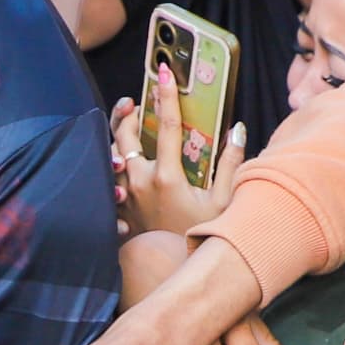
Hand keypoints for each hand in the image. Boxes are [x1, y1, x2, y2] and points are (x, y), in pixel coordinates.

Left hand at [109, 68, 233, 238]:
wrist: (174, 274)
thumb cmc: (202, 238)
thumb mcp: (223, 201)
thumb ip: (231, 164)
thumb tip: (238, 130)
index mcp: (167, 177)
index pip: (165, 125)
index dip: (166, 94)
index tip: (164, 71)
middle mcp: (140, 183)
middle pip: (124, 134)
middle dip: (126, 112)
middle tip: (136, 100)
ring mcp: (125, 197)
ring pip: (110, 155)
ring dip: (116, 136)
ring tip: (125, 124)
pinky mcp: (118, 210)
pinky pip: (106, 179)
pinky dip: (110, 165)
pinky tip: (117, 159)